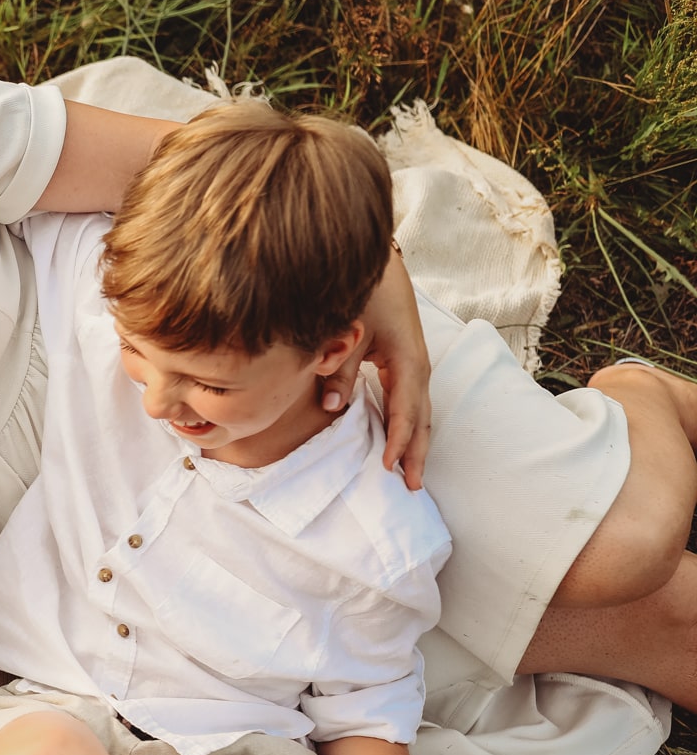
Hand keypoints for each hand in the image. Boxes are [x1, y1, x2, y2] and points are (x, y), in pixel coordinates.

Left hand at [328, 250, 432, 488]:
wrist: (379, 265)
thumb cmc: (363, 294)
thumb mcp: (350, 331)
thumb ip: (341, 369)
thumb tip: (332, 405)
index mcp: (408, 360)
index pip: (405, 410)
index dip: (397, 440)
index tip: (386, 467)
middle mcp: (418, 366)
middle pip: (422, 418)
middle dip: (416, 453)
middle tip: (410, 489)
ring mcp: (416, 365)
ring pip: (420, 413)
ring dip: (416, 444)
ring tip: (410, 476)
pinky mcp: (407, 362)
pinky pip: (411, 402)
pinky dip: (408, 426)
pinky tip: (398, 443)